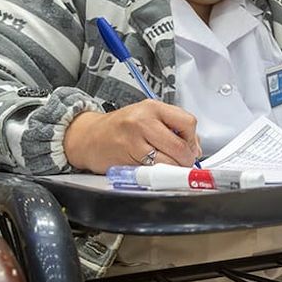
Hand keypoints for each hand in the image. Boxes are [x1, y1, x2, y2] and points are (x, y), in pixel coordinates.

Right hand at [64, 100, 201, 172]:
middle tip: (183, 162)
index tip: (190, 147)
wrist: (87, 137)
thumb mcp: (146, 116)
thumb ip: (172, 127)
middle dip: (186, 159)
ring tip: (167, 165)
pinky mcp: (127, 158)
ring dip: (173, 169)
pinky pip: (152, 170)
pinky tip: (151, 168)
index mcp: (152, 107)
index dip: (193, 139)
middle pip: (180, 146)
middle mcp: (143, 121)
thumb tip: (194, 147)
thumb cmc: (120, 127)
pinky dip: (157, 173)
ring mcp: (134, 140)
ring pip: (168, 161)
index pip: (187, 122)